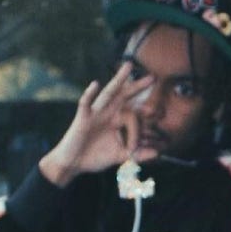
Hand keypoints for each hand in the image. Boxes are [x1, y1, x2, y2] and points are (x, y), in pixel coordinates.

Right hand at [39, 62, 156, 186]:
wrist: (73, 165)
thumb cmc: (95, 157)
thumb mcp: (120, 156)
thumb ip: (138, 155)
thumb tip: (158, 153)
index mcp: (118, 121)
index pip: (134, 116)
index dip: (139, 130)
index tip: (137, 147)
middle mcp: (109, 113)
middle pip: (125, 96)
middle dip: (137, 87)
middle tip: (153, 78)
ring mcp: (95, 113)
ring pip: (108, 93)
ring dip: (118, 80)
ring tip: (128, 67)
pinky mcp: (82, 118)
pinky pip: (85, 103)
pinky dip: (89, 93)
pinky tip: (95, 84)